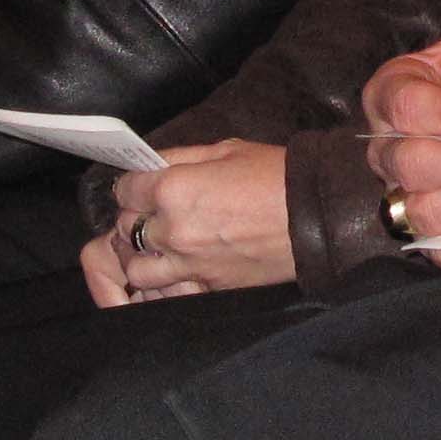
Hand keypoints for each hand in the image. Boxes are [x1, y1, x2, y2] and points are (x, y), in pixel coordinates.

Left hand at [93, 141, 294, 302]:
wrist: (316, 217)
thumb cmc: (276, 177)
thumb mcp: (226, 151)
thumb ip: (181, 159)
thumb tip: (152, 165)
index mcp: (173, 189)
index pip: (124, 190)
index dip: (131, 185)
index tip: (140, 185)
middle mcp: (173, 230)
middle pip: (126, 228)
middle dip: (135, 217)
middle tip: (151, 211)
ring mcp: (189, 264)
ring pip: (136, 268)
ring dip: (143, 255)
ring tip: (160, 244)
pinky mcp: (208, 286)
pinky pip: (168, 288)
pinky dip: (167, 278)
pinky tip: (180, 265)